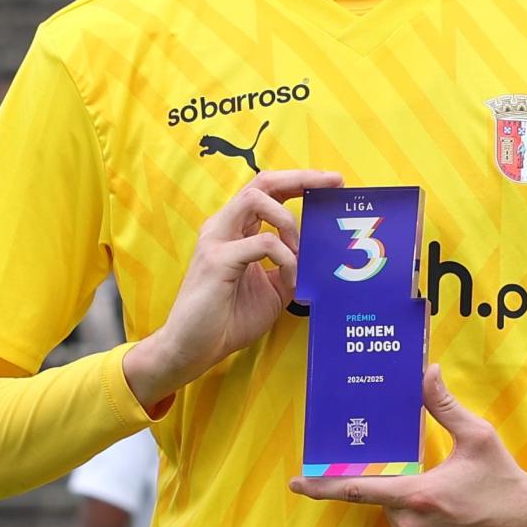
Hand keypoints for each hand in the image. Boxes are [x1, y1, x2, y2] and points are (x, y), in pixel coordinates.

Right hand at [121, 169, 341, 407]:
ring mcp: (217, 240)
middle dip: (301, 178)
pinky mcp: (217, 260)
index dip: (299, 181)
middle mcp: (223, 227)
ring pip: (256, 199)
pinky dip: (285, 257)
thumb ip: (290, 267)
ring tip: (299, 249)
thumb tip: (319, 257)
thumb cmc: (227, 319)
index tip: (332, 183)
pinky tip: (291, 278)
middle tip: (333, 183)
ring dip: (288, 220)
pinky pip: (263, 243)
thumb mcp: (272, 289)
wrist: (193, 348)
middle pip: (262, 182)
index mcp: (235, 230)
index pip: (267, 190)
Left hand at [290, 365, 526, 526]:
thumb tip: (426, 371)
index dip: (322, 487)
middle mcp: (413, 526)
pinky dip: (420, 523)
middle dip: (400, 482)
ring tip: (451, 498)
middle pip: (384, 497)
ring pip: (395, 517)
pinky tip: (450, 516)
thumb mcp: (478, 436)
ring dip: (409, 504)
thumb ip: (443, 405)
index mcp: (419, 496)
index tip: (295, 484)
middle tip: (434, 476)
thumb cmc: (505, 479)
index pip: (358, 491)